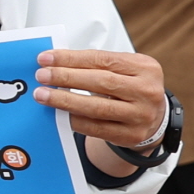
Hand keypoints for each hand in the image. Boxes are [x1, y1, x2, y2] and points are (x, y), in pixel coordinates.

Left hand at [36, 49, 168, 176]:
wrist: (151, 118)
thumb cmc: (128, 88)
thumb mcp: (121, 70)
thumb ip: (93, 65)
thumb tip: (52, 62)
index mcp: (145, 67)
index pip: (103, 59)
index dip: (71, 58)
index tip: (45, 58)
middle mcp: (147, 91)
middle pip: (101, 82)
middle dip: (66, 78)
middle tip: (41, 75)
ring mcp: (141, 115)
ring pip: (98, 107)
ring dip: (65, 100)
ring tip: (43, 95)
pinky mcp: (131, 135)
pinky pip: (96, 128)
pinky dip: (74, 120)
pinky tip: (58, 113)